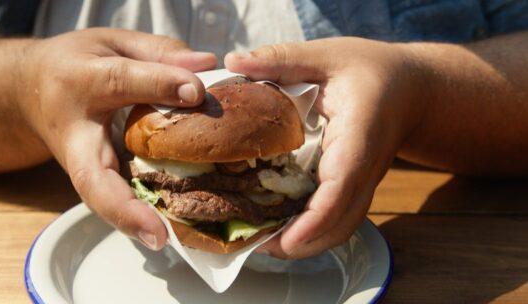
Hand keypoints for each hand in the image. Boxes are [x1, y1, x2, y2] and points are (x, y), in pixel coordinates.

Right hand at [19, 28, 216, 249]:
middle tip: (157, 233)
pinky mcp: (90, 176)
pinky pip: (110, 197)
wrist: (29, 89)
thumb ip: (158, 52)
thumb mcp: (113, 42)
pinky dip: (134, 215)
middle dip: (120, 206)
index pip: (121, 82)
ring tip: (164, 238)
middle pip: (90, 175)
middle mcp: (76, 131)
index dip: (158, 84)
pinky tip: (166, 227)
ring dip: (128, 221)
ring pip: (98, 197)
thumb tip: (206, 67)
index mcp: (80, 81)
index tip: (196, 90)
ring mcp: (80, 162)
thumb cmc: (76, 65)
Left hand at [226, 37, 424, 258]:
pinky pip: (336, 218)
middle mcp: (364, 168)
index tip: (285, 239)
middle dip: (302, 244)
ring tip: (261, 242)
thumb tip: (233, 60)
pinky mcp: (355, 187)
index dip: (315, 218)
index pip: (342, 185)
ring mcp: (362, 183)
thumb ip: (283, 58)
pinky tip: (278, 226)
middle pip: (341, 223)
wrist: (412, 89)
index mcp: (358, 136)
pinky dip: (310, 231)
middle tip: (255, 246)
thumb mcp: (327, 55)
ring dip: (305, 243)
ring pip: (340, 228)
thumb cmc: (372, 70)